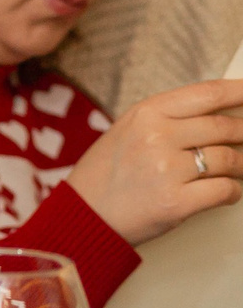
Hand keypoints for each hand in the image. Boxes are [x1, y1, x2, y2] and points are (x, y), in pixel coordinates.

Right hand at [67, 77, 242, 245]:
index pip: (208, 94)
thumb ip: (170, 120)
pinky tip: (227, 191)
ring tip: (236, 170)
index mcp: (146, 113)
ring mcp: (166, 169)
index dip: (241, 92)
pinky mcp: (176, 202)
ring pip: (229, 159)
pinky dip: (233, 192)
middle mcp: (156, 136)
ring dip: (240, 167)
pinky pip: (225, 190)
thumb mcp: (128, 131)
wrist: (81, 215)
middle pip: (225, 127)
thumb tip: (221, 117)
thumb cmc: (105, 175)